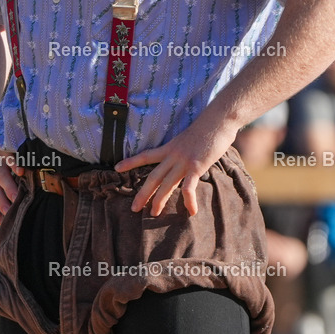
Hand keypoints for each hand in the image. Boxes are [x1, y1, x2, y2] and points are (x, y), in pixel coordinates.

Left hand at [115, 116, 237, 216]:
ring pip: (166, 185)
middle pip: (153, 177)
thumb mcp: (189, 138)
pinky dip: (189, 201)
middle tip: (134, 208)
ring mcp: (184, 161)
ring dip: (159, 201)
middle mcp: (173, 155)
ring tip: (154, 214)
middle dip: (142, 194)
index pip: (145, 155)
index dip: (130, 162)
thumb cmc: (208, 128)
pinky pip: (188, 187)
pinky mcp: (196, 166)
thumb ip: (184, 149)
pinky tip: (191, 211)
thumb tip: (186, 157)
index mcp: (169, 147)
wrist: (218, 119)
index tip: (117, 168)